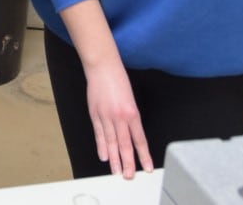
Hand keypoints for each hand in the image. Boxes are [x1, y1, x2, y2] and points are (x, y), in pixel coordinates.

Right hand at [84, 60, 153, 178]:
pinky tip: (104, 157)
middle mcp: (120, 117)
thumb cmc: (118, 79)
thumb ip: (130, 117)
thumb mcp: (131, 99)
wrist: (102, 66)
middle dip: (128, 163)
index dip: (144, 155)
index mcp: (132, 113)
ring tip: (116, 172)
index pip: (140, 140)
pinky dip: (101, 147)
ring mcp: (106, 116)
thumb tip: (131, 134)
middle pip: (125, 145)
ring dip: (114, 159)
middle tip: (129, 176)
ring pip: (111, 142)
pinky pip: (99, 134)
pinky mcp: (95, 114)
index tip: (147, 167)